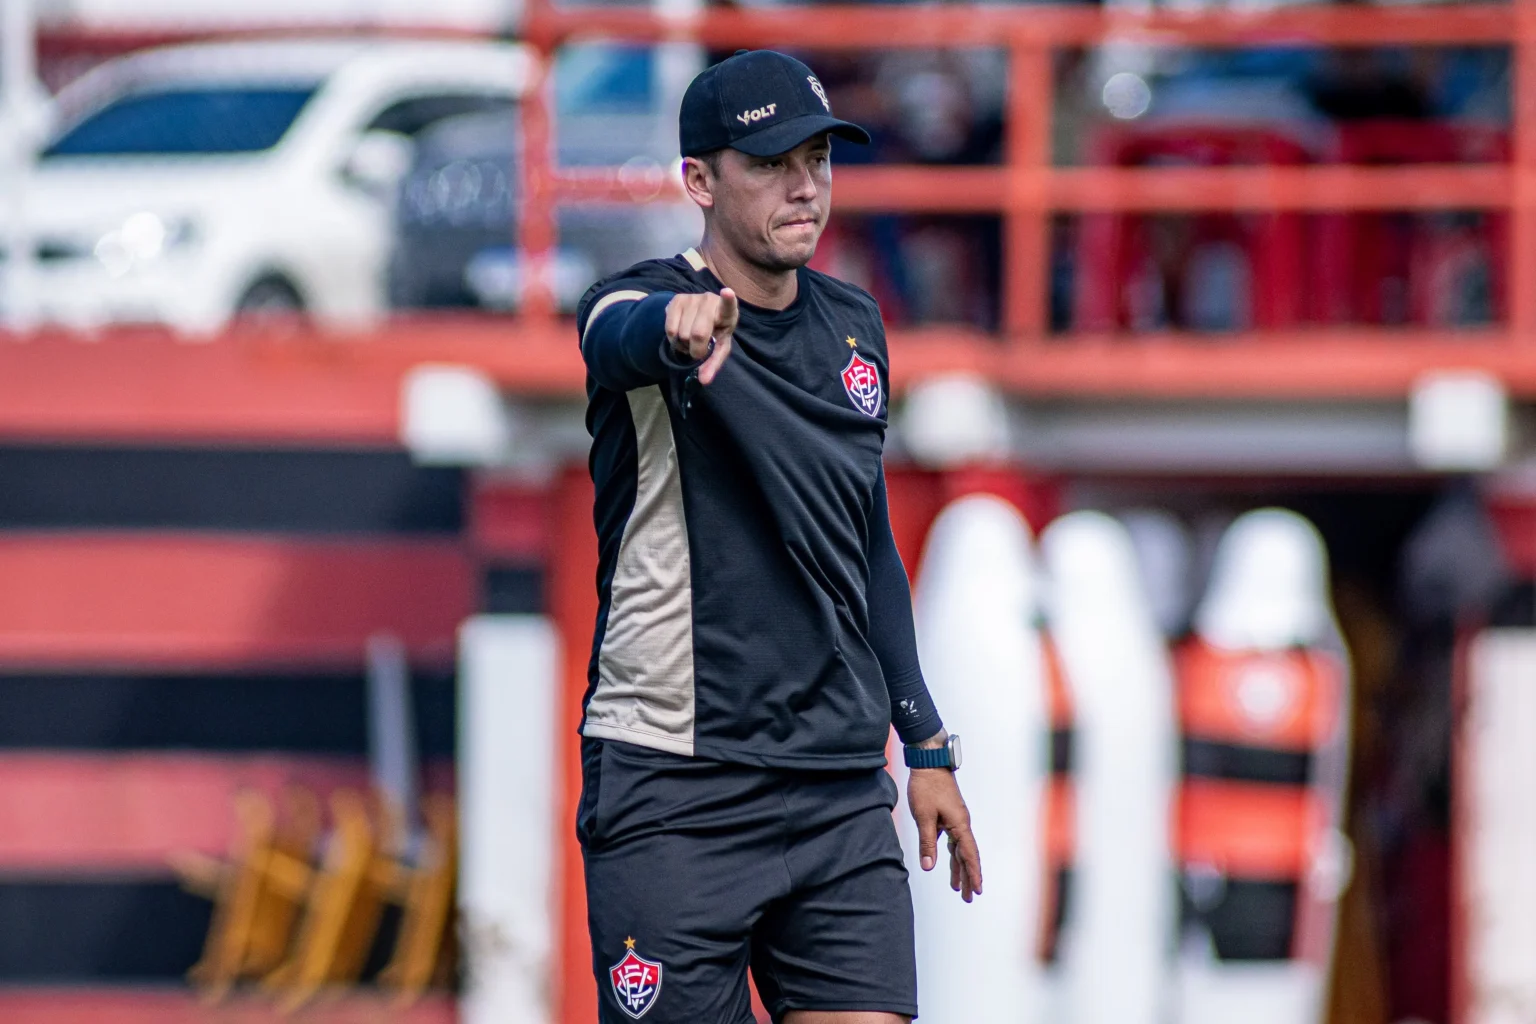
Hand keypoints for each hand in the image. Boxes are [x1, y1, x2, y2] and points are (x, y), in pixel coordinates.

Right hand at [665, 289, 736, 384]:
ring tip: (690, 340)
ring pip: (682, 334)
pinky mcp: (677, 300)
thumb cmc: (715, 332)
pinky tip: (681, 335)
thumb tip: (703, 380)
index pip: (728, 304)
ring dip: (684, 345)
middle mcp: (710, 300)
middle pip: (698, 333)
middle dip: (696, 349)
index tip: (727, 292)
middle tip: (699, 349)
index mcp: (727, 311)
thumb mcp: (719, 348)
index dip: (728, 299)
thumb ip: (713, 363)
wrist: (700, 315)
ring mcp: (692, 298)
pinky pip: (670, 329)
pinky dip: (674, 340)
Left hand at [907, 737, 982, 902]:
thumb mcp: (923, 816)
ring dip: (959, 868)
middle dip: (968, 877)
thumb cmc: (926, 787)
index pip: (968, 855)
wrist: (929, 761)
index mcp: (959, 824)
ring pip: (960, 849)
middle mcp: (962, 823)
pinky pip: (953, 840)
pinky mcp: (949, 815)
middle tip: (970, 897)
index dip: (973, 874)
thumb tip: (928, 867)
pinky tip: (947, 863)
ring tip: (958, 888)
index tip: (978, 890)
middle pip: (967, 855)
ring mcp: (956, 819)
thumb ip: (927, 842)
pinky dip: (951, 854)